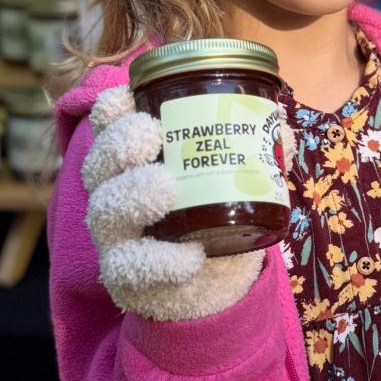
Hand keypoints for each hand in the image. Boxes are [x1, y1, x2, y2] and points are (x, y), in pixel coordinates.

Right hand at [81, 85, 270, 321]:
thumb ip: (255, 152)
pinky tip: (191, 257)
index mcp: (132, 163)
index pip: (108, 129)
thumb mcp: (234, 179)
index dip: (110, 111)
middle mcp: (114, 194)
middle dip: (119, 144)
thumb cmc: (212, 217)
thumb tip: (282, 127)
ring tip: (166, 186)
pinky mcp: (127, 276)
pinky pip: (132, 267)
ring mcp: (116, 237)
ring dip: (133, 194)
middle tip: (151, 133)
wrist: (210, 282)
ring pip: (106, 211)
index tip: (126, 97)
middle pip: (99, 165)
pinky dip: (162, 261)